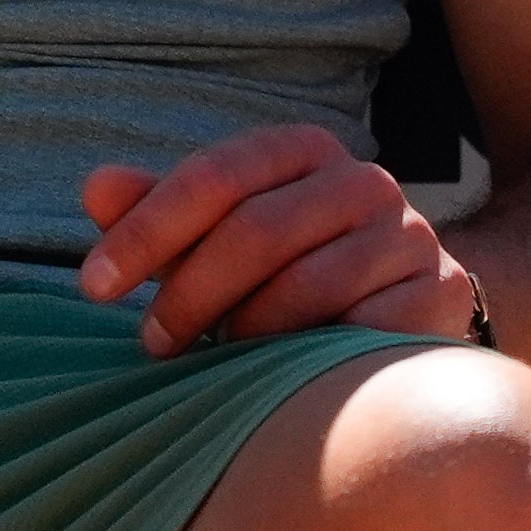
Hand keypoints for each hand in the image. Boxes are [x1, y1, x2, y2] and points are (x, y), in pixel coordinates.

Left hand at [80, 125, 480, 358]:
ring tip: (213, 361)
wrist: (407, 302)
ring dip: (243, 333)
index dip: (146, 229)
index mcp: (303, 149)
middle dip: (189, 292)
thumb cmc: (286, 266)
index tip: (92, 286)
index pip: (215, 176)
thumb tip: (96, 188)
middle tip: (151, 343)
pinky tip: (278, 381)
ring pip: (307, 287)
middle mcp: (364, 181)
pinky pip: (359, 334)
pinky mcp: (437, 297)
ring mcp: (409, 238)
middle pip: (257, 230)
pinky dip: (306, 360)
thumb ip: (158, 211)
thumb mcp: (218, 234)